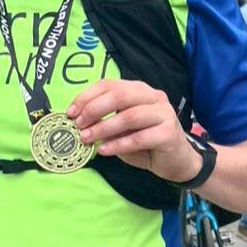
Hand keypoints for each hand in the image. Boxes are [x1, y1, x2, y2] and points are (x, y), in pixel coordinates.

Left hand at [66, 79, 199, 182]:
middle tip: (78, 125)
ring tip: (87, 139)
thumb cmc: (145, 143)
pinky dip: (118, 144)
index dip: (87, 96)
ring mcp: (163, 113)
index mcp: (139, 90)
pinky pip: (139, 137)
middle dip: (94, 109)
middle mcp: (153, 97)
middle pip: (119, 96)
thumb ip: (104, 121)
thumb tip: (77, 120)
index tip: (71, 112)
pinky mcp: (169, 133)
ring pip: (129, 116)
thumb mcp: (120, 129)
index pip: (110, 85)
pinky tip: (104, 150)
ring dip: (104, 128)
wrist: (175, 162)